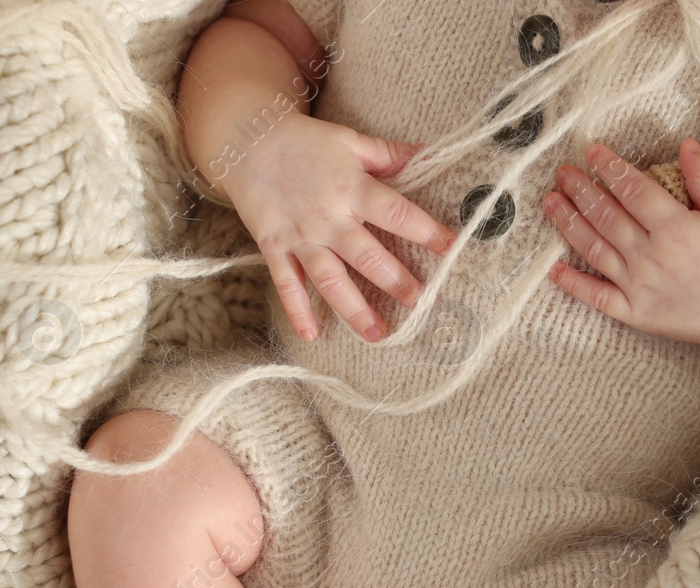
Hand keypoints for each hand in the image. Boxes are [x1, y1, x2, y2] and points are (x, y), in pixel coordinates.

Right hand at [216, 112, 457, 340]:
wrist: (246, 140)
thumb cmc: (305, 142)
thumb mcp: (350, 141)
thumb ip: (389, 153)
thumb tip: (431, 152)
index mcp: (353, 188)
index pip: (398, 213)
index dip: (427, 231)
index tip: (453, 248)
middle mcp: (328, 217)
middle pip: (367, 255)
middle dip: (395, 281)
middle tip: (420, 302)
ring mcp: (301, 236)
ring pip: (331, 279)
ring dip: (354, 309)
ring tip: (377, 334)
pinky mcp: (275, 247)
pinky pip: (287, 283)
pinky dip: (297, 310)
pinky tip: (311, 336)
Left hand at [542, 139, 699, 359]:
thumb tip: (686, 143)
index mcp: (675, 228)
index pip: (633, 190)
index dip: (610, 168)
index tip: (592, 152)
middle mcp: (651, 256)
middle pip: (607, 216)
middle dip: (581, 191)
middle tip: (562, 172)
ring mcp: (639, 286)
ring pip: (595, 249)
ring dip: (569, 224)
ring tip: (551, 202)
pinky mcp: (634, 313)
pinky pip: (597, 296)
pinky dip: (573, 284)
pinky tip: (553, 269)